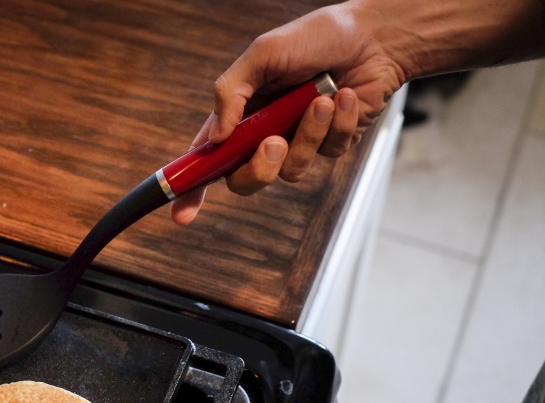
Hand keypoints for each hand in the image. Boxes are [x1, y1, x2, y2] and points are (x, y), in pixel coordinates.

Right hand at [170, 2, 405, 224]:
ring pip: (290, 171)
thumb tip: (216, 138)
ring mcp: (298, 143)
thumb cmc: (314, 38)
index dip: (191, 188)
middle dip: (258, 168)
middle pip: (245, 180)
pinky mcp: (330, 145)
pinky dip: (337, 124)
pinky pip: (327, 154)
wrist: (372, 37)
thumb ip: (231, 92)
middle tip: (274, 142)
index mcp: (240, 115)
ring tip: (322, 99)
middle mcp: (264, 134)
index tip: (182, 214)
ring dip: (308, 135)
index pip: (207, 158)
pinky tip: (345, 97)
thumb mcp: (262, 54)